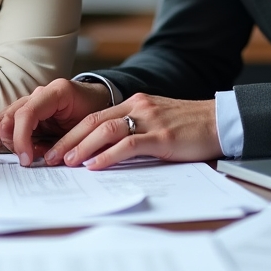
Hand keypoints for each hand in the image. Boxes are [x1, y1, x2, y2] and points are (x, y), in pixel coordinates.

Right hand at [0, 78, 110, 164]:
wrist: (95, 100)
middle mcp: (37, 95)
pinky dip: (1, 138)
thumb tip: (47, 160)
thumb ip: (68, 140)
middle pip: (9, 115)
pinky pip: (7, 124)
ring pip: (2, 118)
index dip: (22, 137)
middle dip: (4, 139)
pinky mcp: (26, 114)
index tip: (26, 159)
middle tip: (3, 158)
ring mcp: (29, 103)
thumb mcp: (86, 125)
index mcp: (55, 93)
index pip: (27, 113)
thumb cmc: (93, 111)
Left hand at [46, 93, 220, 170]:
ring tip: (65, 162)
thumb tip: (106, 152)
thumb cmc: (189, 127)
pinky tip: (95, 166)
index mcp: (133, 104)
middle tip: (50, 158)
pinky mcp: (161, 136)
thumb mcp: (156, 122)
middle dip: (68, 140)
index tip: (54, 148)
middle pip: (92, 121)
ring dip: (82, 147)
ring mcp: (148, 120)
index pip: (93, 116)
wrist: (219, 121)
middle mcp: (137, 107)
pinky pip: (128, 144)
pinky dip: (108, 156)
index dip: (70, 132)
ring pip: (105, 130)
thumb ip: (133, 131)